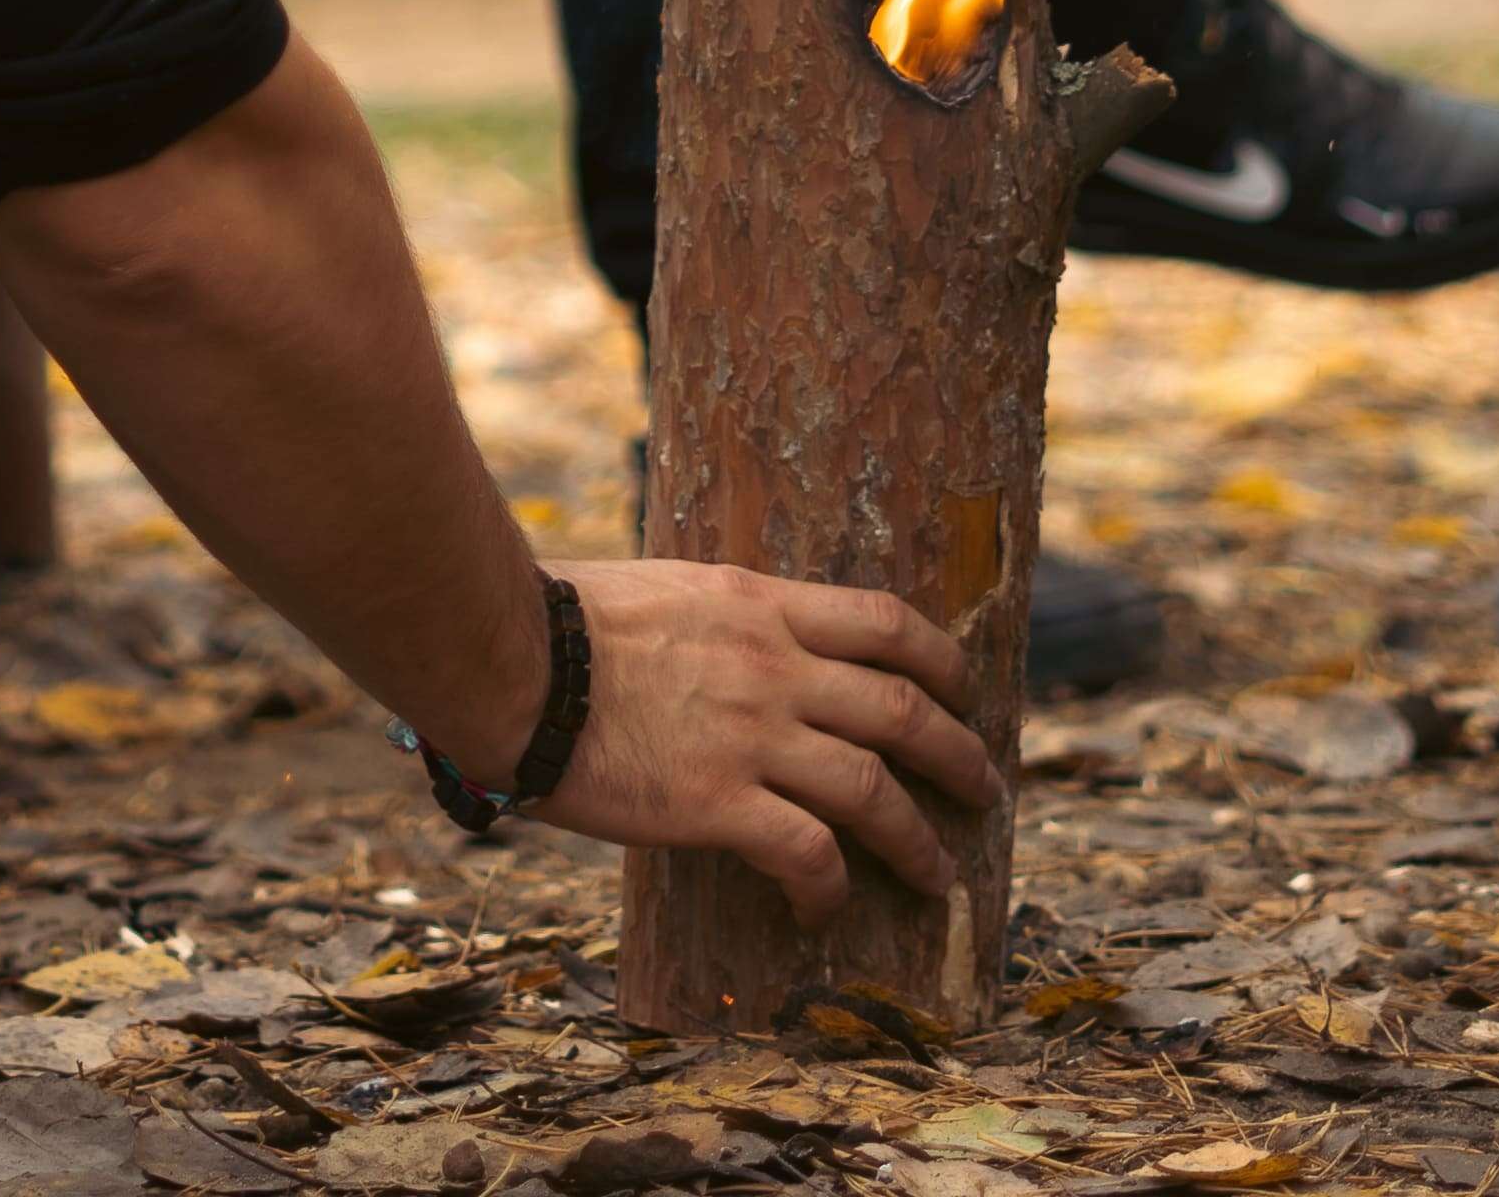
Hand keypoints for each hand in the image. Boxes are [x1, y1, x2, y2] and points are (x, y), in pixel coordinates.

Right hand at [520, 560, 999, 919]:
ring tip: (936, 874)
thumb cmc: (563, 621)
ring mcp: (751, 736)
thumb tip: (736, 640)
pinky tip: (825, 909)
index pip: (885, 623)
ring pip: (873, 791)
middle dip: (957, 756)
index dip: (942, 661)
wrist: (513, 663)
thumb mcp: (667, 589)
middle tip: (985, 789)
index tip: (963, 692)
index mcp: (762, 606)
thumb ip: (722, 619)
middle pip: (902, 711)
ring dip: (916, 840)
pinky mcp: (716, 802)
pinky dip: (830, 886)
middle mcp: (775, 668)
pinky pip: (805, 852)